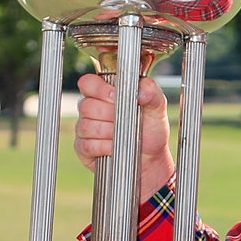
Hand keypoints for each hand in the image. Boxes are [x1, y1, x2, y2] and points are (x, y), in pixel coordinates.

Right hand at [72, 72, 173, 199]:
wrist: (151, 157)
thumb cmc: (151, 130)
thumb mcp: (157, 108)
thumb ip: (151, 92)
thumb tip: (141, 90)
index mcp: (104, 93)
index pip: (88, 83)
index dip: (98, 89)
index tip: (114, 96)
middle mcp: (91, 109)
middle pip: (86, 106)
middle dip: (108, 114)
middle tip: (125, 120)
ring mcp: (84, 128)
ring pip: (86, 126)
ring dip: (108, 132)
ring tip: (123, 134)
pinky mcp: (83, 148)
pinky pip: (87, 145)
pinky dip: (104, 147)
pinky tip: (115, 146)